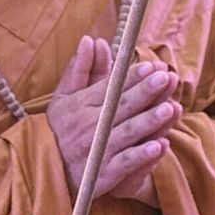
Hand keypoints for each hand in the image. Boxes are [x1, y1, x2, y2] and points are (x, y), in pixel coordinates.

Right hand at [47, 35, 179, 203]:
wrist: (45, 170)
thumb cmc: (61, 130)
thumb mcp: (64, 97)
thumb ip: (80, 68)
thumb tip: (90, 39)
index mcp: (81, 104)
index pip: (111, 88)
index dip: (132, 77)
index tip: (152, 66)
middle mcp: (90, 125)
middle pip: (122, 106)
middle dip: (145, 92)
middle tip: (166, 78)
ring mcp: (98, 150)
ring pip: (127, 132)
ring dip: (149, 121)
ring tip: (169, 108)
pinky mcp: (104, 174)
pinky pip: (125, 163)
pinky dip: (142, 156)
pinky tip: (160, 146)